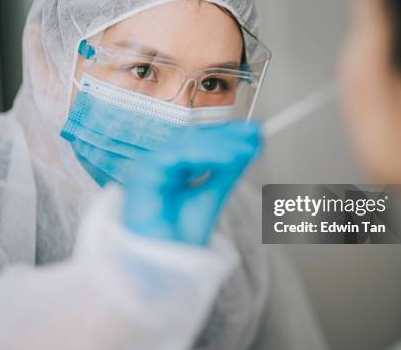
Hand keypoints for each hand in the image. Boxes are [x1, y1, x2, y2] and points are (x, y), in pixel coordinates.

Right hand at [123, 121, 261, 245]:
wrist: (162, 267)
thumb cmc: (180, 238)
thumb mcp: (213, 196)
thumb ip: (229, 170)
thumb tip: (252, 143)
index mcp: (173, 168)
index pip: (201, 142)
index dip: (228, 135)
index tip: (256, 133)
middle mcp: (159, 164)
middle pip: (194, 139)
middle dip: (227, 137)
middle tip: (257, 135)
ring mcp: (149, 168)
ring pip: (186, 145)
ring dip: (219, 145)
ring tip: (246, 149)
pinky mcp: (143, 175)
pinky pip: (175, 157)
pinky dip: (203, 154)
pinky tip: (227, 158)